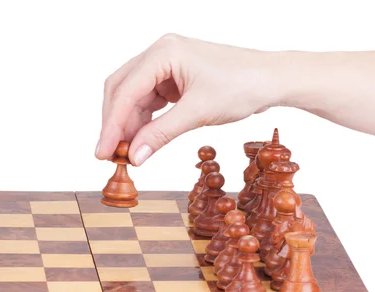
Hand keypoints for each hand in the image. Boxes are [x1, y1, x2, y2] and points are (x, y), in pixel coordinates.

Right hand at [96, 34, 279, 165]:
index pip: (126, 91)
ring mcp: (166, 64)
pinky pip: (148, 100)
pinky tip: (142, 139)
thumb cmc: (242, 86)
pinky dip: (143, 120)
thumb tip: (134, 157)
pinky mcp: (173, 77)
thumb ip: (161, 134)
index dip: (111, 125)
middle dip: (115, 123)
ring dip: (128, 124)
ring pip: (133, 96)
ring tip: (127, 151)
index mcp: (164, 52)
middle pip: (122, 90)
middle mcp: (160, 53)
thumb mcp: (198, 113)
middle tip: (110, 154)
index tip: (103, 152)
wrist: (271, 79)